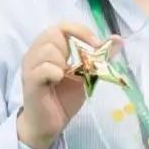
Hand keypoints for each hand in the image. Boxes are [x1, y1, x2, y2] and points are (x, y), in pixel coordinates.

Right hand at [16, 22, 105, 148]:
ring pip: (49, 49)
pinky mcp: (30, 81)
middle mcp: (35, 52)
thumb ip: (100, 56)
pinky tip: (58, 80)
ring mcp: (30, 66)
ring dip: (63, 62)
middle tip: (75, 67)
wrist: (50, 123)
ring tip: (63, 77)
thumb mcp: (87, 73)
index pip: (62, 26)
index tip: (96, 44)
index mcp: (48, 47)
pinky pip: (43, 68)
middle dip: (70, 49)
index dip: (81, 31)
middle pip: (53, 33)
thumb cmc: (64, 96)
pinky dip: (55, 72)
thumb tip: (118, 38)